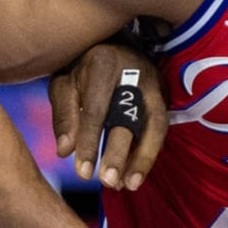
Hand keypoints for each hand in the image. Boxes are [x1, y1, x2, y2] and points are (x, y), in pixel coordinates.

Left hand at [48, 41, 166, 188]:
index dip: (89, 142)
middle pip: (129, 115)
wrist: (110, 43)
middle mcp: (133, 71)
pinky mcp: (164, 93)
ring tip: (129, 185)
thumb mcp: (63, 82)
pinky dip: (148, 153)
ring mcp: (154, 82)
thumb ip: (63, 115)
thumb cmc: (80, 66)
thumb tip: (65, 152)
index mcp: (102, 63)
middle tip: (108, 182)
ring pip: (155, 123)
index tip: (82, 173)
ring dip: (144, 157)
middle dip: (119, 152)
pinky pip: (159, 127)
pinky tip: (135, 175)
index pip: (96, 108)